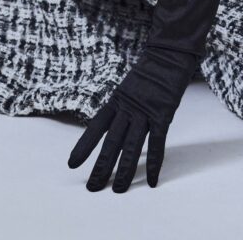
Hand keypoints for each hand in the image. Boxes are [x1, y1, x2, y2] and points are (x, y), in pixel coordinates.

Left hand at [67, 43, 200, 191]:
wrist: (171, 53)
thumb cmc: (152, 69)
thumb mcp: (130, 85)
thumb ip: (124, 104)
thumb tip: (119, 123)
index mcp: (117, 100)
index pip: (96, 128)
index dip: (84, 147)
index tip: (72, 165)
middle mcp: (128, 109)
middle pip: (112, 143)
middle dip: (102, 167)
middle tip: (93, 187)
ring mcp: (146, 112)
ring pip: (132, 147)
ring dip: (125, 170)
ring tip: (119, 189)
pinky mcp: (163, 115)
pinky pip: (158, 143)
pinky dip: (155, 163)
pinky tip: (153, 180)